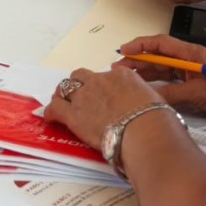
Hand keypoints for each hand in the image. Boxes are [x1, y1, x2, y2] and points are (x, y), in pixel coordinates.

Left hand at [43, 65, 163, 148]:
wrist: (144, 130)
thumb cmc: (154, 117)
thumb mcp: (154, 99)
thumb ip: (143, 97)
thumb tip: (143, 103)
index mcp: (121, 75)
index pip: (106, 75)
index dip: (102, 86)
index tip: (103, 95)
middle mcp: (100, 81)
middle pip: (81, 76)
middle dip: (79, 85)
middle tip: (80, 97)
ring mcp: (85, 96)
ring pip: (66, 87)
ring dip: (64, 94)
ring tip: (63, 102)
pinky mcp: (74, 115)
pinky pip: (55, 108)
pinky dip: (51, 111)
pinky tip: (52, 117)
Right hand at [115, 34, 205, 122]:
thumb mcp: (198, 94)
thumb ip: (172, 94)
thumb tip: (147, 97)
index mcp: (191, 53)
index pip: (161, 44)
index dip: (141, 45)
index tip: (124, 51)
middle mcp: (189, 59)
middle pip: (159, 56)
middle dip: (138, 60)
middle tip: (119, 68)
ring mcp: (192, 71)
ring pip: (163, 69)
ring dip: (146, 72)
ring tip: (127, 78)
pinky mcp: (195, 83)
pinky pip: (171, 80)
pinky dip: (157, 83)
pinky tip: (146, 90)